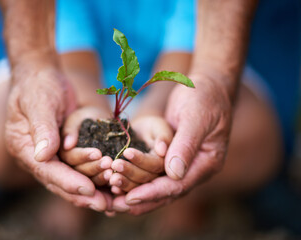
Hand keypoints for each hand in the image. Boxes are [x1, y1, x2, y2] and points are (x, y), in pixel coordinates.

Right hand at [5, 62, 110, 210]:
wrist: (43, 76)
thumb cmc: (39, 85)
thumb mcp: (40, 102)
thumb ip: (42, 128)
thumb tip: (42, 157)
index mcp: (23, 147)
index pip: (46, 170)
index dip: (67, 181)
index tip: (88, 190)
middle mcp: (34, 156)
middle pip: (58, 181)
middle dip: (82, 194)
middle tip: (105, 206)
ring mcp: (48, 155)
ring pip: (69, 179)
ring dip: (90, 190)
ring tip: (112, 201)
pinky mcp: (62, 151)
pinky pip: (77, 169)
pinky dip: (92, 178)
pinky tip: (110, 186)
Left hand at [112, 74, 232, 214]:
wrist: (207, 84)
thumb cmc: (204, 96)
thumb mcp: (196, 117)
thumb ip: (186, 144)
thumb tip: (174, 174)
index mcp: (206, 162)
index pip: (178, 185)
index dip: (153, 192)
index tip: (131, 198)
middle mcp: (195, 169)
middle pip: (166, 192)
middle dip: (140, 199)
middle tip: (114, 206)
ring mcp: (184, 164)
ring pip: (157, 186)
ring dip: (135, 192)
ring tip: (112, 200)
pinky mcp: (172, 157)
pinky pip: (153, 173)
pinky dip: (136, 180)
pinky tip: (118, 184)